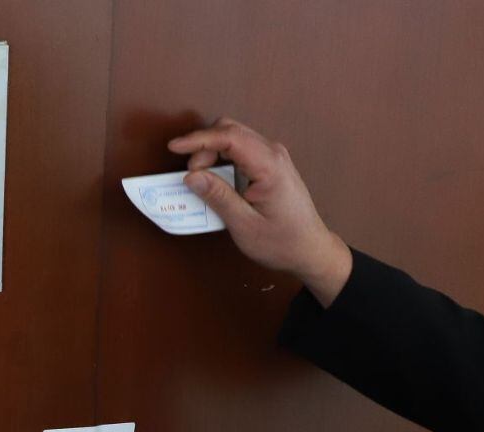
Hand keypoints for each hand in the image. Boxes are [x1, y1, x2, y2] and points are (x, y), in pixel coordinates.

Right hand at [166, 119, 351, 305]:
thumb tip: (191, 176)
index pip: (230, 137)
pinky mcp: (270, 164)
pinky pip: (241, 150)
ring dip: (211, 152)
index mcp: (269, 166)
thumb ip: (218, 197)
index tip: (174, 147)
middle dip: (204, 146)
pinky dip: (222, 158)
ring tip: (201, 180)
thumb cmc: (281, 241)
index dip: (199, 139)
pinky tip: (214, 178)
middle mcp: (273, 153)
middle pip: (231, 130)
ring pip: (234, 138)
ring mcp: (273, 156)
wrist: (309, 249)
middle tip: (191, 175)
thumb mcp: (244, 225)